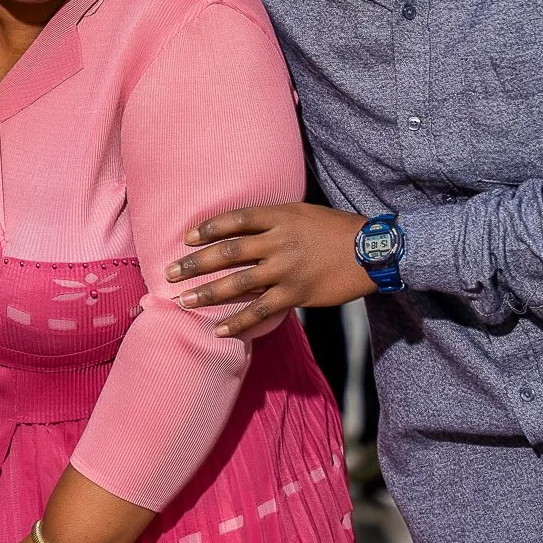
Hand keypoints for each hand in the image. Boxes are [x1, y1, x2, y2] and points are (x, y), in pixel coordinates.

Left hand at [170, 203, 376, 336]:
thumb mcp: (304, 213)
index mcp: (280, 215)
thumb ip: (274, 220)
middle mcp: (280, 241)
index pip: (236, 219)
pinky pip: (261, 310)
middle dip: (195, 262)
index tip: (186, 238)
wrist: (372, 251)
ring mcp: (287, 269)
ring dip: (207, 293)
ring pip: (238, 282)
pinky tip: (219, 330)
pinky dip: (238, 321)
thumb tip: (242, 230)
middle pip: (228, 251)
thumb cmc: (336, 230)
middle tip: (170, 272)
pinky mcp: (296, 294)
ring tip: (184, 301)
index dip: (208, 228)